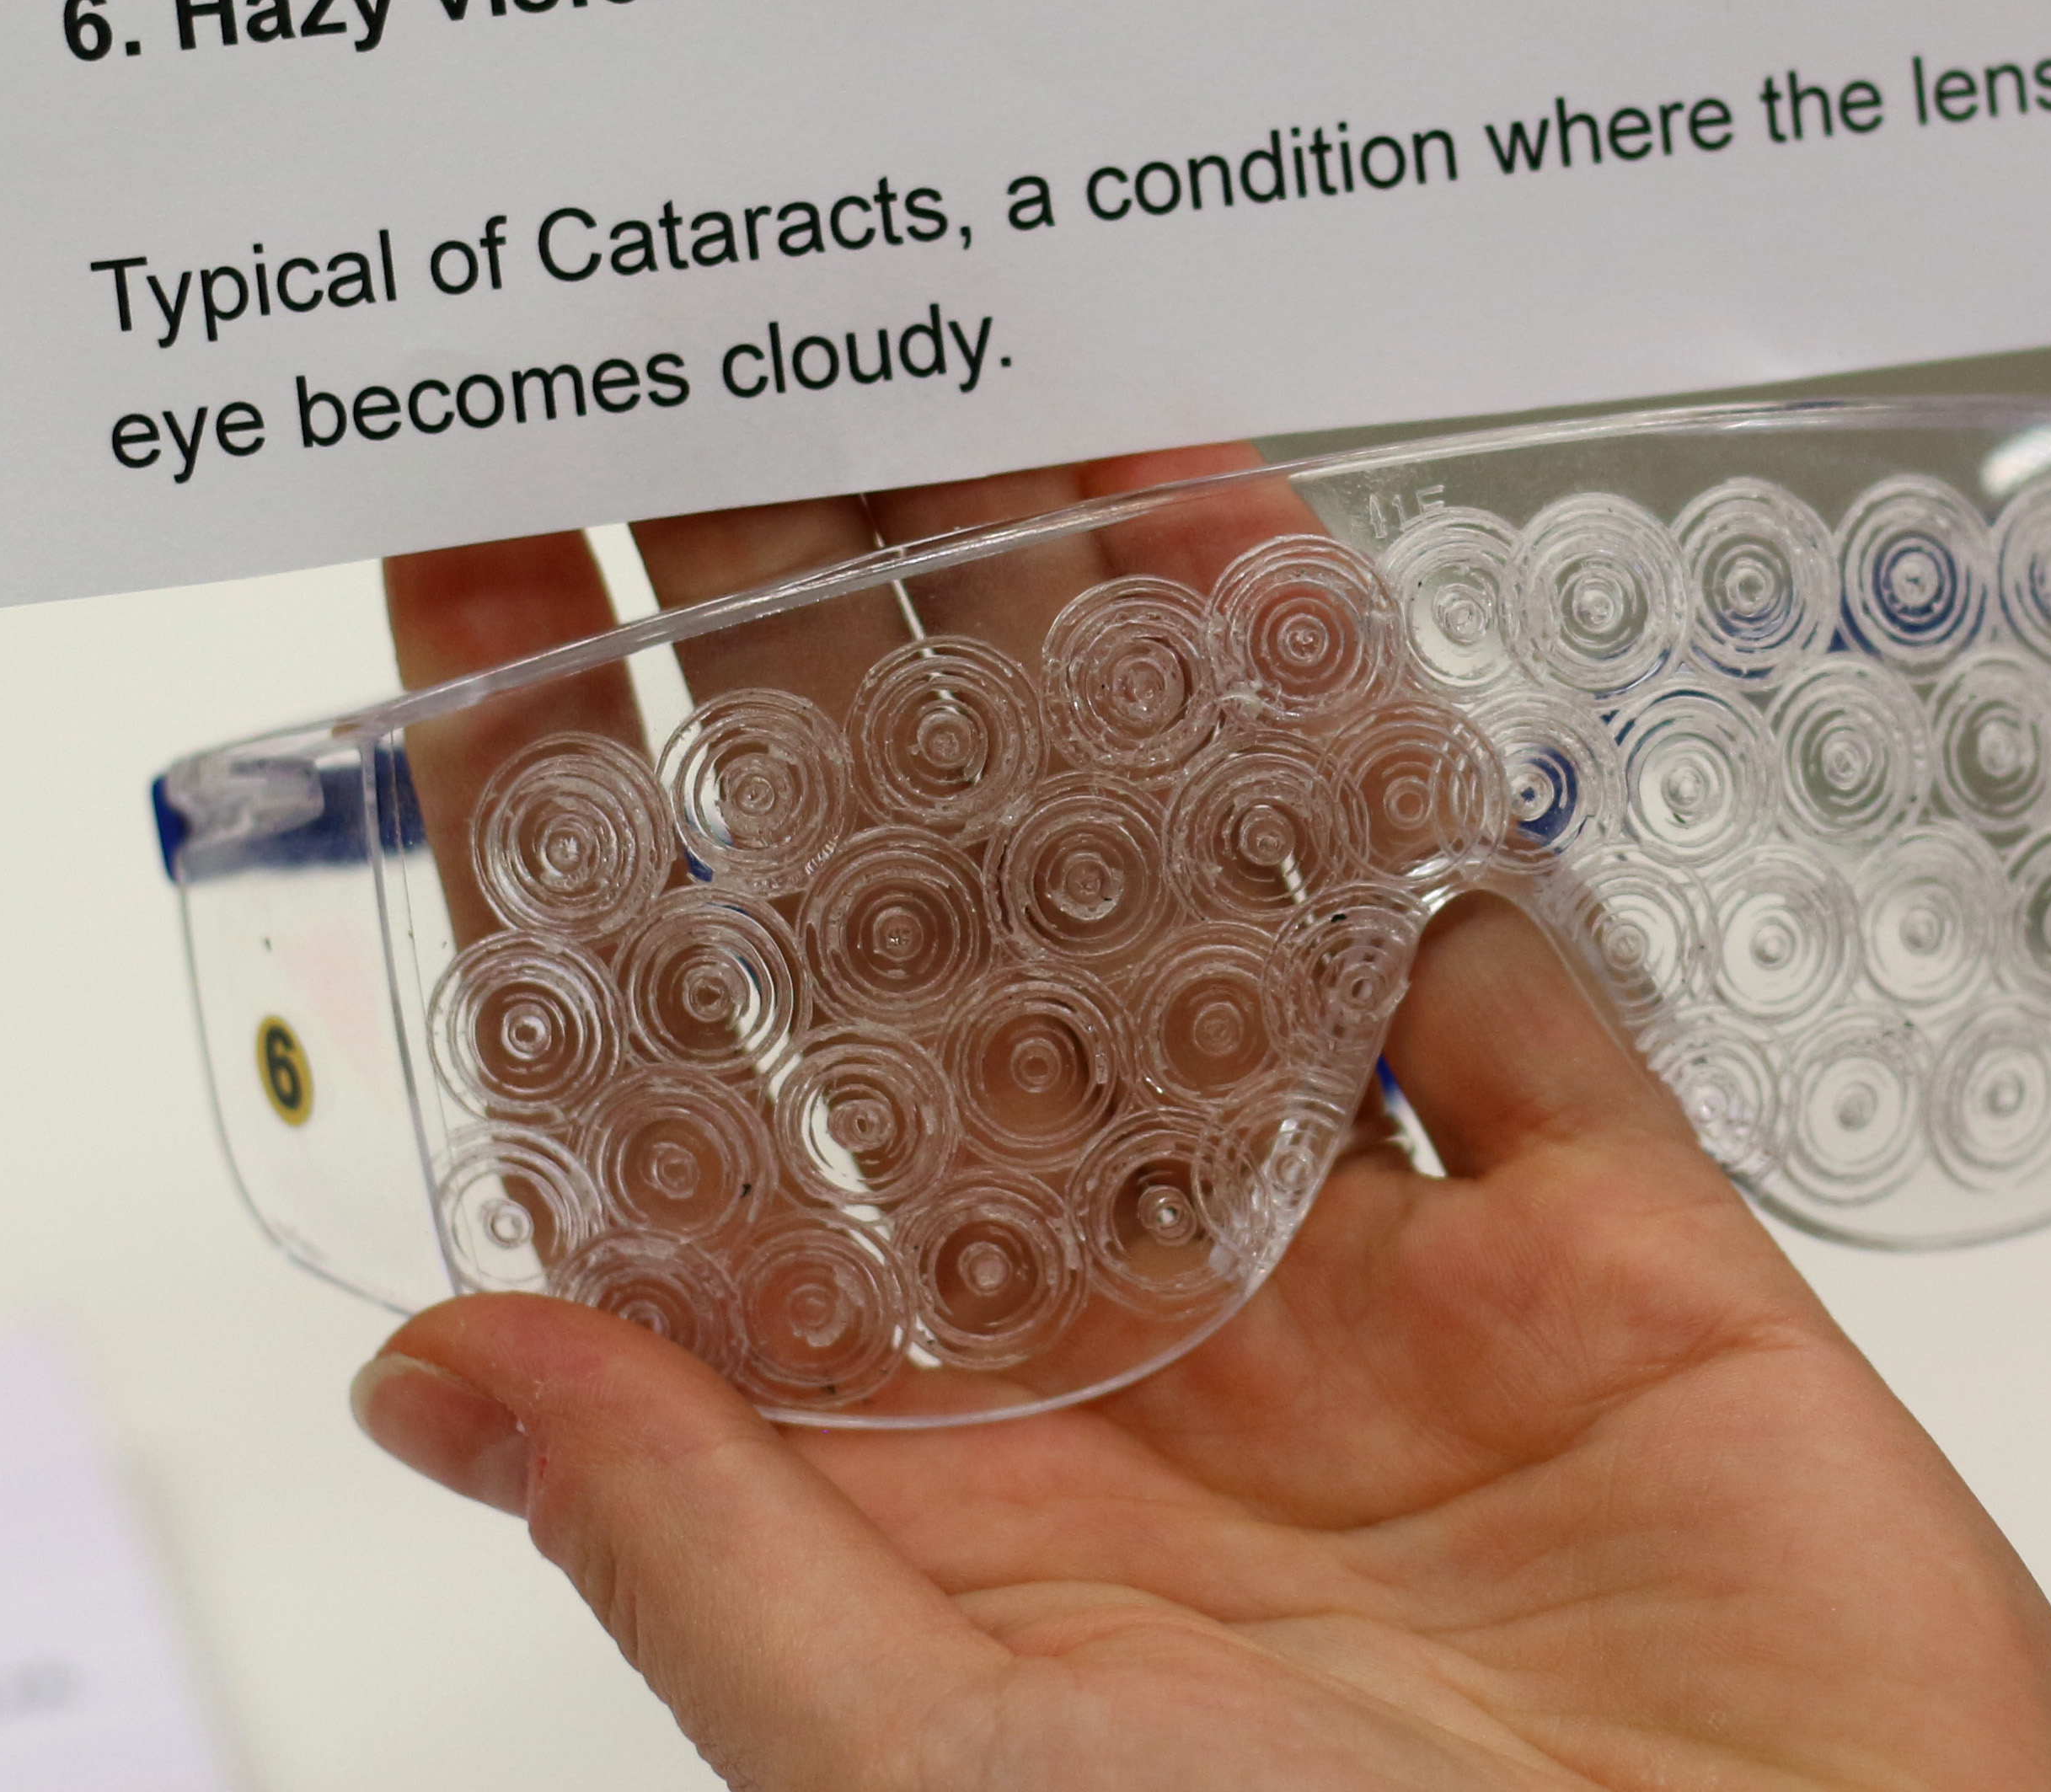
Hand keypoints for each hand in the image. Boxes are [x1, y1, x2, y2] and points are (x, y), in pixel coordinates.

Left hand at [352, 467, 2050, 1791]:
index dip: (574, 834)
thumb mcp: (932, 1768)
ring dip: (1078, 661)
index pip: (694, 1086)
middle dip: (816, 668)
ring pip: (1196, 897)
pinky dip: (1378, 761)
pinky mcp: (1616, 1242)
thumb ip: (699, 1537)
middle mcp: (1132, 1346)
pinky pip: (1482, 952)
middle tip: (730, 395)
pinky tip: (1270, 577)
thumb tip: (434, 1366)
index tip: (487, 589)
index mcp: (931, 1472)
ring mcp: (1377, 1279)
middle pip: (928, 936)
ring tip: (962, 404)